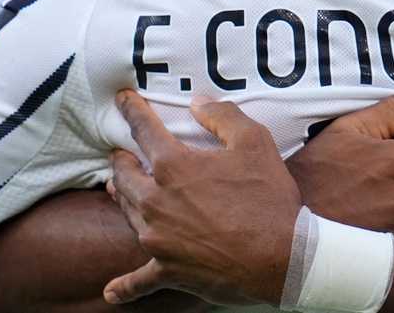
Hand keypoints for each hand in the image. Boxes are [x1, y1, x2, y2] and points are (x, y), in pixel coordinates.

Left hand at [103, 91, 300, 306]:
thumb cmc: (268, 198)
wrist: (281, 257)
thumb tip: (197, 102)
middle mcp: (156, 201)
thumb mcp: (255, 142)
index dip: (131, 111)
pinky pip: (138, 280)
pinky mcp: (167, 269)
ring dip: (122, 199)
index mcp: (174, 166)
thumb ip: (223, 116)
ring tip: (117, 190)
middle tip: (119, 154)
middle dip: (120, 160)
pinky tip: (112, 292)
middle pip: (125, 175)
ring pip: (128, 214)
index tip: (121, 100)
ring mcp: (158, 238)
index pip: (144, 131)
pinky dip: (125, 286)